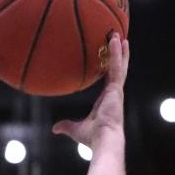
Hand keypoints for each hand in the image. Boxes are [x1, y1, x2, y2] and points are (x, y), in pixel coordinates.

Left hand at [53, 33, 128, 148]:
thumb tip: (55, 128)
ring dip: (119, 49)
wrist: (103, 140)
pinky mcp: (116, 88)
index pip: (109, 79)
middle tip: (118, 40)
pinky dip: (116, 53)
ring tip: (117, 33)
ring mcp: (116, 90)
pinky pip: (116, 67)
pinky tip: (115, 40)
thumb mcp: (77, 129)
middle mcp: (113, 93)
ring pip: (119, 65)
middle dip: (118, 55)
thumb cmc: (93, 138)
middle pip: (117, 69)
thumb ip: (67, 126)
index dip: (110, 68)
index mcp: (106, 100)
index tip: (110, 58)